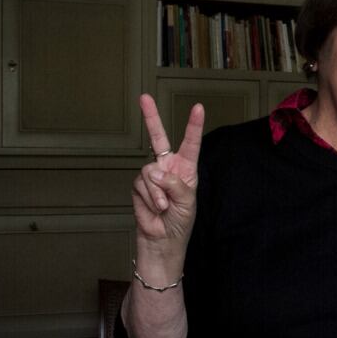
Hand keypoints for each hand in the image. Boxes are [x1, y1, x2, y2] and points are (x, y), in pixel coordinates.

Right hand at [132, 94, 203, 263]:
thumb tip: (155, 171)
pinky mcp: (138, 185)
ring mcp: (151, 176)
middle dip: (150, 117)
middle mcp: (168, 168)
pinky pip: (141, 184)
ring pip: (149, 171)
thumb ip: (174, 183)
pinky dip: (150, 198)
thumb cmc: (180, 222)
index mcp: (186, 169)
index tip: (198, 107)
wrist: (162, 240)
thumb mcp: (186, 202)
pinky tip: (155, 208)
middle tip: (144, 97)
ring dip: (158, 192)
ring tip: (164, 207)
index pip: (190, 144)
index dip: (193, 126)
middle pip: (157, 137)